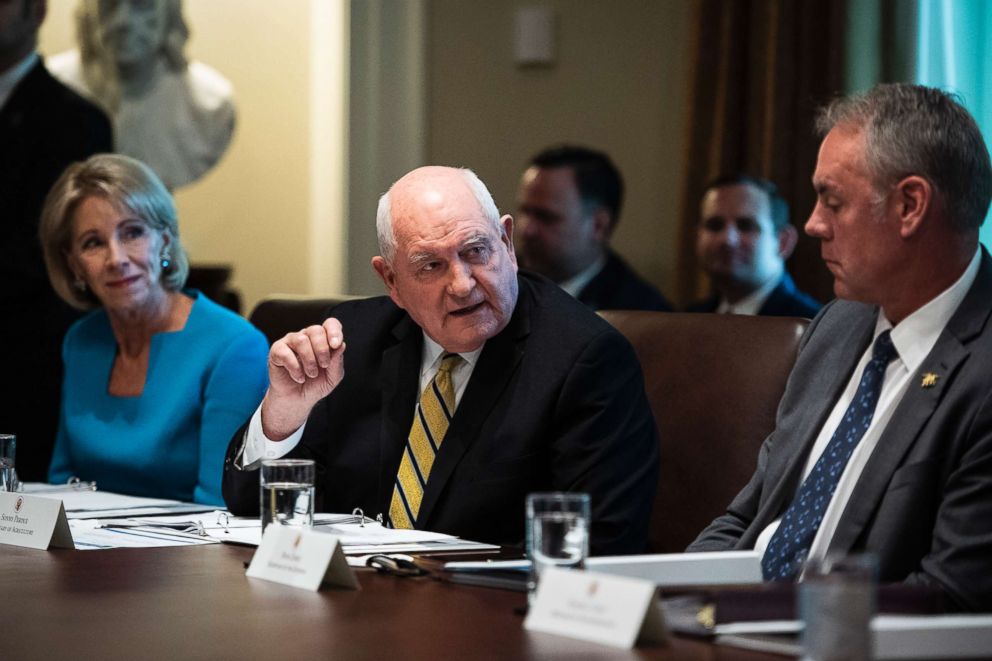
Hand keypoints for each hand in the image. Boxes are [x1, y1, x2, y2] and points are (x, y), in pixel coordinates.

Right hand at [261, 319, 344, 439]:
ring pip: (301, 340)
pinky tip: (299, 378)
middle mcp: (306, 336)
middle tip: (323, 366)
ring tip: (311, 374)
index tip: (336, 345)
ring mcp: (290, 342)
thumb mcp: (333, 376)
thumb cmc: (316, 384)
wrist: (298, 400)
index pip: (330, 324)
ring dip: (309, 360)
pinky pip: (285, 352)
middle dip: (322, 350)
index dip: (334, 331)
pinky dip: (295, 368)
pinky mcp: (277, 351)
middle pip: (316, 330)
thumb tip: (341, 345)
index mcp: (323, 339)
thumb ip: (337, 361)